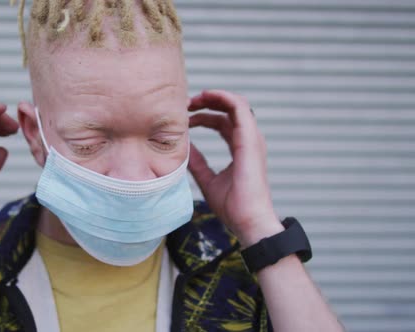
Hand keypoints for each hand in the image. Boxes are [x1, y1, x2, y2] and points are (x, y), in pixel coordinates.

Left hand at [188, 90, 282, 247]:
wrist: (248, 220)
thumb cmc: (233, 206)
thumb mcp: (207, 180)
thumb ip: (198, 163)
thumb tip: (184, 150)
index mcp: (240, 148)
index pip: (223, 123)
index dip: (204, 116)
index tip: (185, 117)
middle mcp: (248, 140)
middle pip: (229, 109)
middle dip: (207, 102)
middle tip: (185, 103)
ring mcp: (251, 138)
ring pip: (235, 104)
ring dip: (214, 96)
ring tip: (193, 98)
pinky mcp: (250, 139)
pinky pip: (239, 108)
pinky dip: (223, 97)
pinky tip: (207, 96)